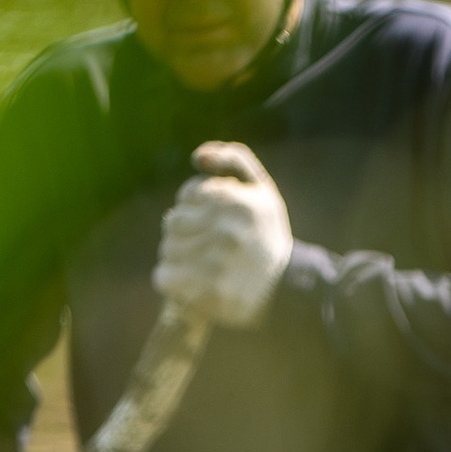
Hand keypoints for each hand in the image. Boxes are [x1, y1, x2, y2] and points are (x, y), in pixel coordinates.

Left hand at [157, 140, 292, 329]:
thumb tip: (197, 157)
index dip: (196, 206)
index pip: (188, 195)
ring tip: (201, 264)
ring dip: (178, 257)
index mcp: (236, 201)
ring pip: (167, 250)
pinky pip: (164, 278)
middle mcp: (226, 232)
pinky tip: (191, 282)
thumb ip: (233, 159)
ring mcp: (216, 264)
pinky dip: (172, 281)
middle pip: (172, 222)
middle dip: (184, 231)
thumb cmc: (267, 232)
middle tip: (204, 244)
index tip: (212, 220)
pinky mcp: (207, 294)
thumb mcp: (262, 188)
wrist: (286, 287)